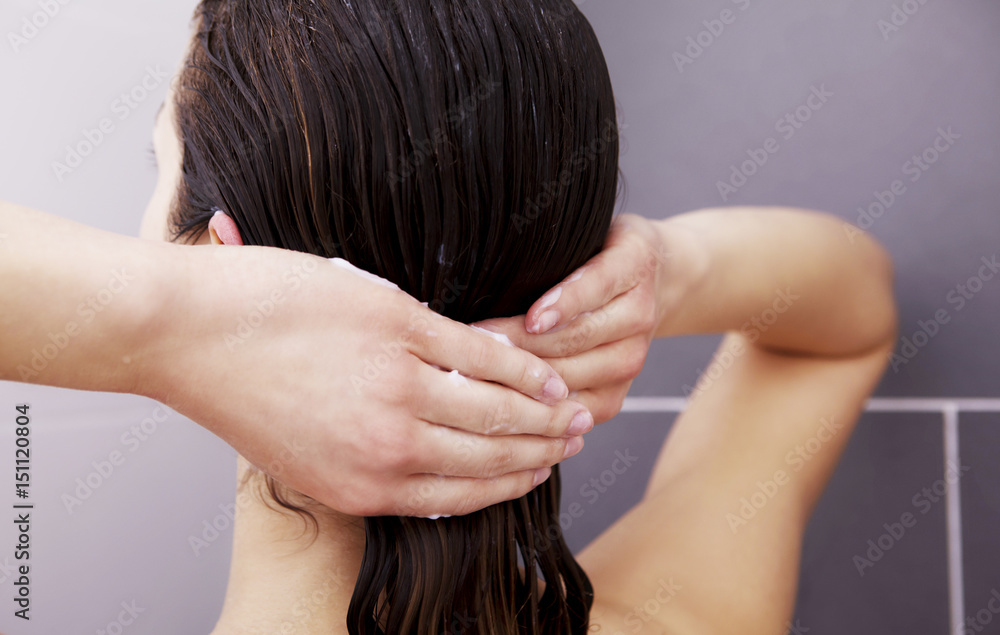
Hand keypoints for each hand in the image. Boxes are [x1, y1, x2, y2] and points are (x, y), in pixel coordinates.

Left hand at [136, 243, 591, 516]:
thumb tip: (420, 457)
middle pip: (491, 456)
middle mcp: (387, 449)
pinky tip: (543, 369)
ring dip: (545, 412)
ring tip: (573, 408)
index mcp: (362, 486)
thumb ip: (364, 465)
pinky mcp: (398, 329)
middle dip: (542, 451)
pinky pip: (480, 354)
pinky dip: (521, 364)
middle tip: (575, 440)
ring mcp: (397, 388)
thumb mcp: (300, 457)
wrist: (186, 334)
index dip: (512, 484)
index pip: (462, 494)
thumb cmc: (237, 391)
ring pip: (496, 409)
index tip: (539, 472)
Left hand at [475, 213, 681, 423]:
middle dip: (522, 345)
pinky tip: (505, 400)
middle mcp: (638, 317)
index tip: (530, 318)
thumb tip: (497, 259)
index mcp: (633, 267)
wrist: (658, 284)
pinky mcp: (617, 395)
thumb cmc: (606, 254)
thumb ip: (559, 248)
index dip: (561, 305)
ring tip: (481, 371)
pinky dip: (541, 409)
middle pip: (575, 340)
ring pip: (571, 377)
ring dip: (524, 378)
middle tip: (477, 342)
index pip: (593, 288)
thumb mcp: (591, 234)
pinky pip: (575, 410)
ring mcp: (631, 361)